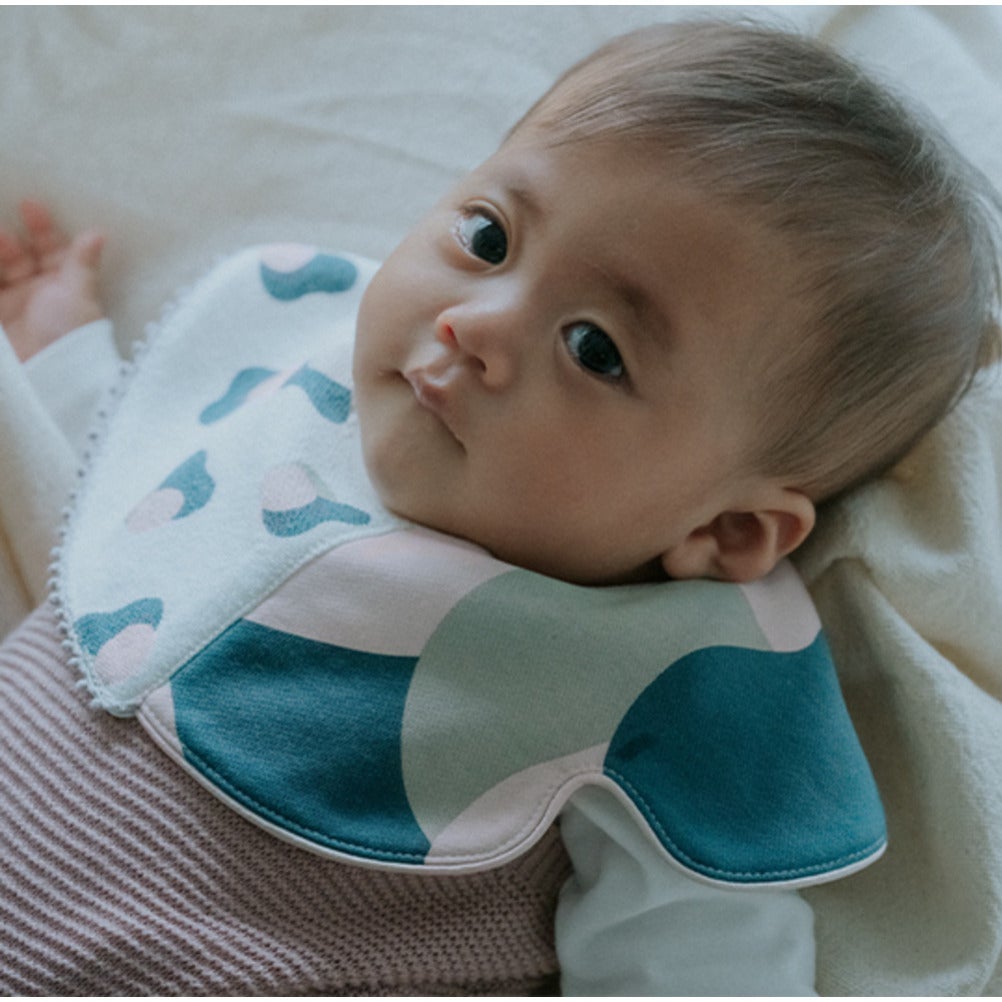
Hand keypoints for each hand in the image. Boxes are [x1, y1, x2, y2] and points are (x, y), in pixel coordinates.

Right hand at [0, 200, 104, 360]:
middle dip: (10, 241)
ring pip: (1, 269)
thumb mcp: (78, 295)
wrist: (46, 373)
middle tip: (3, 233)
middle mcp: (40, 293)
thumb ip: (82, 263)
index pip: (54, 250)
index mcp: (66, 286)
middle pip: (22, 257)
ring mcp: (14, 305)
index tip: (31, 205)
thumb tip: (99, 233)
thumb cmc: (69, 333)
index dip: (44, 228)